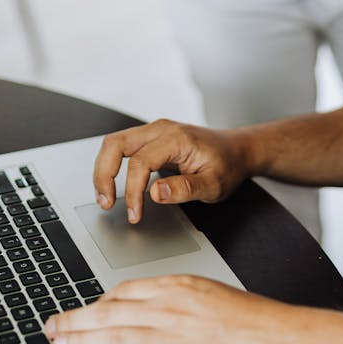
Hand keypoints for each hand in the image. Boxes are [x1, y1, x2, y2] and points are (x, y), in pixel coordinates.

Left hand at [45, 276, 298, 343]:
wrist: (277, 338)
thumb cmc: (251, 319)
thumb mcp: (210, 293)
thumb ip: (176, 300)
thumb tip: (146, 309)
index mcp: (177, 285)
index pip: (124, 291)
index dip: (96, 305)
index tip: (81, 312)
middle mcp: (168, 306)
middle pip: (108, 312)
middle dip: (74, 320)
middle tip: (50, 326)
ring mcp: (170, 335)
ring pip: (111, 336)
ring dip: (78, 341)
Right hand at [94, 119, 255, 223]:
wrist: (238, 150)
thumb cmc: (228, 165)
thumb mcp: (214, 184)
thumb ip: (185, 189)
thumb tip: (155, 193)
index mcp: (176, 138)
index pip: (140, 162)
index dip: (133, 191)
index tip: (135, 214)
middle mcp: (161, 129)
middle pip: (115, 144)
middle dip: (104, 175)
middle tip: (105, 202)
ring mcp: (155, 131)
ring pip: (114, 143)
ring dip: (104, 170)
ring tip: (105, 197)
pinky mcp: (152, 139)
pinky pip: (123, 148)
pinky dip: (112, 166)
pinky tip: (115, 186)